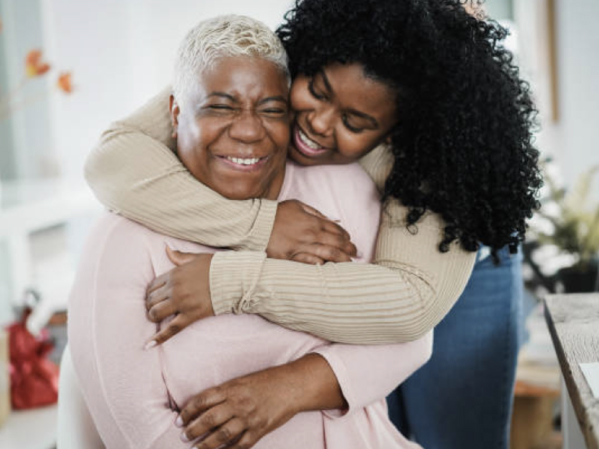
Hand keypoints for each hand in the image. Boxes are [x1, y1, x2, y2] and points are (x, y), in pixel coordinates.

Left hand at [145, 247, 213, 346]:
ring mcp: (182, 303)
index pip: (153, 285)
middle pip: (151, 300)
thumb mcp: (196, 258)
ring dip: (153, 317)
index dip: (151, 292)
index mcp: (175, 274)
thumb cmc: (217, 267)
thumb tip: (166, 248)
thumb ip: (179, 256)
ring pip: (156, 313)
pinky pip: (172, 329)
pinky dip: (159, 338)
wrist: (235, 278)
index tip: (154, 297)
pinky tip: (148, 346)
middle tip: (156, 308)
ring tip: (157, 318)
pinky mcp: (191, 315)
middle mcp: (175, 288)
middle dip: (150, 305)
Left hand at [177, 365, 297, 448]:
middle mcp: (238, 403)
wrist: (292, 385)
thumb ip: (225, 392)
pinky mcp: (260, 429)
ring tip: (197, 448)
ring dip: (206, 444)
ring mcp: (249, 418)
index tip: (180, 419)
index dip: (188, 411)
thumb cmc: (267, 380)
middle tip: (184, 436)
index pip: (203, 400)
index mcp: (232, 388)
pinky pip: (241, 445)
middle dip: (193, 429)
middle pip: (209, 419)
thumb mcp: (242, 380)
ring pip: (222, 435)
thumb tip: (204, 405)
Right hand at [268, 200, 356, 264]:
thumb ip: (315, 212)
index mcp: (313, 222)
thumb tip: (331, 220)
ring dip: (340, 259)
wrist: (256, 223)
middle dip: (349, 249)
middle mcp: (309, 235)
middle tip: (355, 253)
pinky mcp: (290, 257)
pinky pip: (308, 262)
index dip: (346, 237)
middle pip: (336, 244)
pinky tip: (327, 267)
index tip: (350, 241)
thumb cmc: (277, 213)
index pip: (336, 230)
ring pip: (327, 254)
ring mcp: (300, 247)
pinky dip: (319, 264)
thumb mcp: (297, 205)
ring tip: (348, 264)